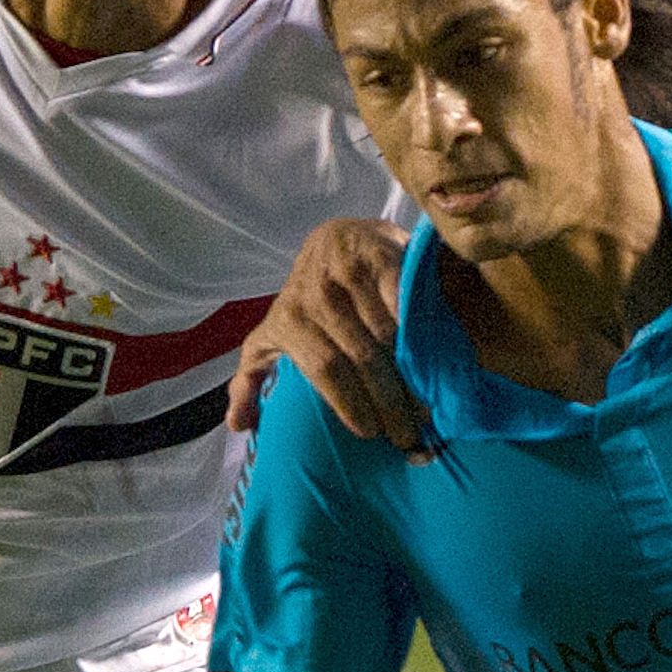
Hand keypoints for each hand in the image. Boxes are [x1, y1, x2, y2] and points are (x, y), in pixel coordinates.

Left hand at [231, 216, 427, 455]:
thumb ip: (251, 379)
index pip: (325, 369)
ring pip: (388, 335)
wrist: (337, 239)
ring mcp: (349, 270)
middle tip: (406, 432)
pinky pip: (405, 303)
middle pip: (361, 357)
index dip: (350, 403)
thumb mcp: (269, 337)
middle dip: (388, 401)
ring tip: (426, 407)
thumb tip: (237, 425)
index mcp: (288, 320)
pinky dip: (421, 335)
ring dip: (410, 375)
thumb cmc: (305, 301)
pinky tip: (433, 362)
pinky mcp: (381, 253)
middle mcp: (317, 294)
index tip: (371, 433)